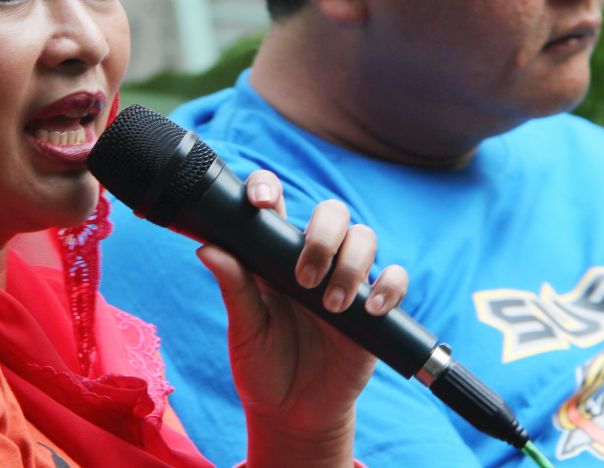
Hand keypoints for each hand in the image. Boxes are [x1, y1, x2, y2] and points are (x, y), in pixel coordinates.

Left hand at [197, 170, 407, 467]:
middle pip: (331, 212)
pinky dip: (389, 286)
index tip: (261, 201)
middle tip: (303, 278)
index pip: (275, 204)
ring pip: (364, 237)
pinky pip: (395, 278)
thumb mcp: (244, 330)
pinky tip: (372, 309)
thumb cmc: (262, 367)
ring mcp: (347, 281)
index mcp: (274, 256)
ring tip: (330, 305)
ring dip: (350, 264)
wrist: (294, 415)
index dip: (268, 187)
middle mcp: (313, 259)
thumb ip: (234, 288)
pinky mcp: (375, 308)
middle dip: (322, 234)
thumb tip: (207, 247)